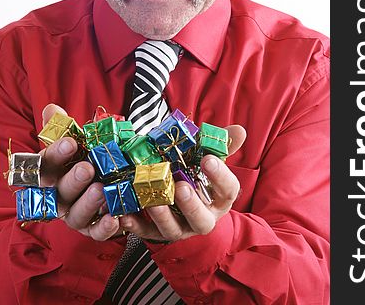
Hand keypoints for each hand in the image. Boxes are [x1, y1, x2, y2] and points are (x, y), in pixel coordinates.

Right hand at [39, 103, 122, 240]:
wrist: (104, 179)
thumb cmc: (85, 157)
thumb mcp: (77, 140)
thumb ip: (63, 126)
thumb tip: (51, 109)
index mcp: (51, 174)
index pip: (46, 164)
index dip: (56, 154)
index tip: (70, 142)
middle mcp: (58, 197)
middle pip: (60, 191)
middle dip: (73, 180)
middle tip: (88, 169)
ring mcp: (74, 215)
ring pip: (76, 214)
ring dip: (89, 203)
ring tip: (102, 189)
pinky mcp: (92, 229)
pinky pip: (96, 233)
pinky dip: (105, 228)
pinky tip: (116, 218)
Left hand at [117, 124, 246, 242]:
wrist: (184, 201)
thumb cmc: (199, 176)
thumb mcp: (210, 160)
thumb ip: (221, 145)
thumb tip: (239, 131)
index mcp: (220, 198)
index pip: (228, 190)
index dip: (219, 176)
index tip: (207, 159)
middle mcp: (203, 217)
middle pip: (202, 219)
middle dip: (191, 205)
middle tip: (181, 187)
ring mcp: (181, 227)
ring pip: (173, 229)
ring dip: (162, 216)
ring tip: (151, 201)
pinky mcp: (158, 232)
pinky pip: (147, 233)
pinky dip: (135, 225)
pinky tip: (125, 215)